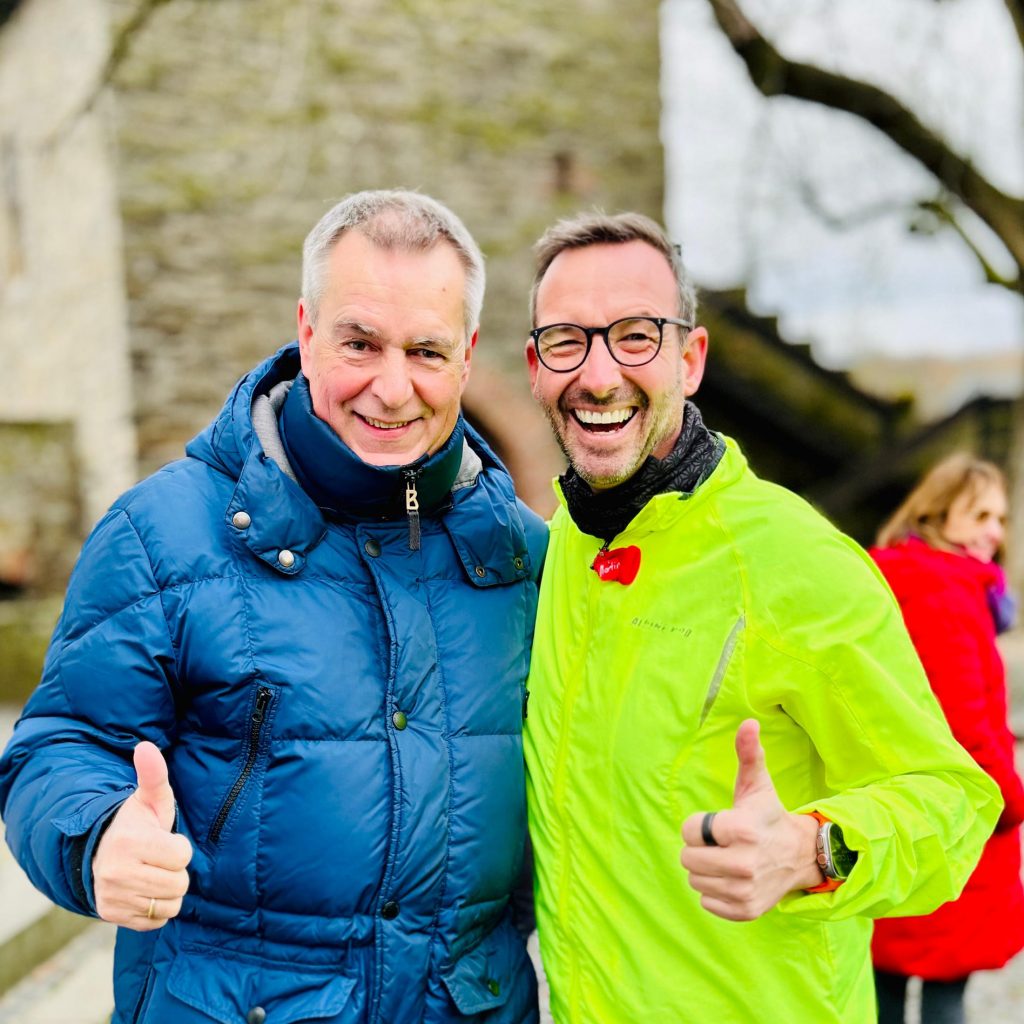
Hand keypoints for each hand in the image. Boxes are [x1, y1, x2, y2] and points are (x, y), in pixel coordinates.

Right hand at [92, 742, 192, 930]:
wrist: (100, 851)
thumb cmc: (135, 823)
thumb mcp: (148, 799)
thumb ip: (153, 774)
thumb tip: (146, 746)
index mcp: (130, 842)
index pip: (182, 856)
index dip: (180, 848)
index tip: (164, 840)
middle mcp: (117, 872)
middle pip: (178, 883)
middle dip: (175, 871)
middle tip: (158, 859)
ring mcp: (113, 897)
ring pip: (169, 905)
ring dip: (168, 891)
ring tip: (152, 873)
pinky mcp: (112, 915)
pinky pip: (155, 921)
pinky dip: (156, 908)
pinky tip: (144, 890)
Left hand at [680, 719, 820, 920]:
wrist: (799, 856)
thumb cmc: (767, 816)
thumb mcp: (757, 784)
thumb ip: (747, 753)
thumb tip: (748, 722)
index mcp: (741, 829)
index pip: (689, 830)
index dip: (699, 826)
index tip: (719, 824)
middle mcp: (744, 863)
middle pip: (687, 858)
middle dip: (699, 849)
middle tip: (722, 844)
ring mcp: (745, 890)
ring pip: (694, 880)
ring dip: (706, 870)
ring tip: (729, 860)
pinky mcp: (745, 910)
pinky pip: (706, 902)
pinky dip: (714, 892)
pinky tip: (733, 879)